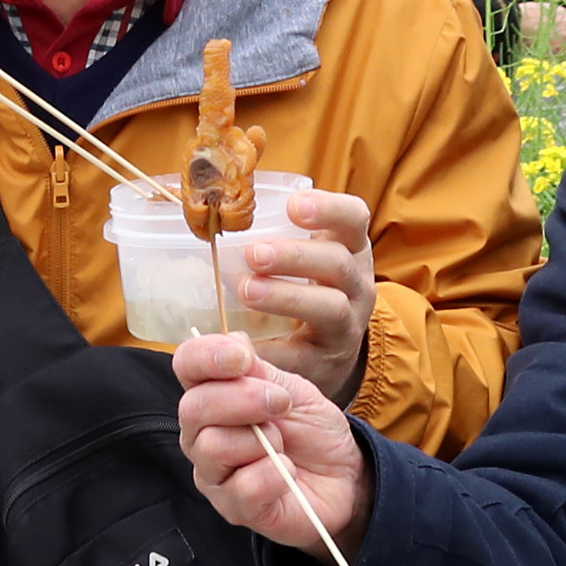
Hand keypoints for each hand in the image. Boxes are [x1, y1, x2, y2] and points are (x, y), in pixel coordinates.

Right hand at [173, 330, 370, 556]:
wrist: (344, 477)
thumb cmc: (312, 431)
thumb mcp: (294, 390)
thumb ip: (260, 371)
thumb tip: (232, 339)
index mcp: (213, 395)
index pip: (186, 366)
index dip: (206, 356)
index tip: (242, 359)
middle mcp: (201, 434)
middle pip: (193, 408)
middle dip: (243, 399)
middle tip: (282, 403)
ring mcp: (213, 473)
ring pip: (213, 447)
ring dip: (261, 440)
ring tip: (284, 444)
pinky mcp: (233, 508)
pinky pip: (241, 487)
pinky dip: (274, 474)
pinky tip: (288, 471)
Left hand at [231, 190, 376, 400]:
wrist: (333, 352)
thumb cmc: (309, 288)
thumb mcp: (308, 257)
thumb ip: (275, 232)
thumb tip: (208, 203)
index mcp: (350, 249)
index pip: (353, 218)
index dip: (329, 209)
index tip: (293, 205)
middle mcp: (357, 284)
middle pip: (338, 263)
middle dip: (295, 256)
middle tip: (254, 254)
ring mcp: (347, 325)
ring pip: (329, 308)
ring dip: (287, 297)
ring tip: (248, 290)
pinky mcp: (327, 362)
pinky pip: (302, 357)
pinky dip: (271, 351)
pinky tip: (241, 342)